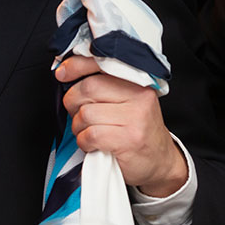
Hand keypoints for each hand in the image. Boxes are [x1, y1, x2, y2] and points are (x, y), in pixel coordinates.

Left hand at [56, 56, 186, 197]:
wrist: (161, 161)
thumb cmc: (137, 130)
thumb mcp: (128, 101)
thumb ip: (105, 86)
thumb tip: (66, 73)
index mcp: (137, 82)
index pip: (101, 64)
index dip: (76, 66)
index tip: (62, 73)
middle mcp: (139, 96)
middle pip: (88, 88)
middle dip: (73, 102)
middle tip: (78, 114)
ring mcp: (135, 118)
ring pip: (86, 113)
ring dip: (79, 126)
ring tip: (89, 132)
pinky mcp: (128, 140)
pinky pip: (91, 135)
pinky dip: (84, 141)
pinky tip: (94, 144)